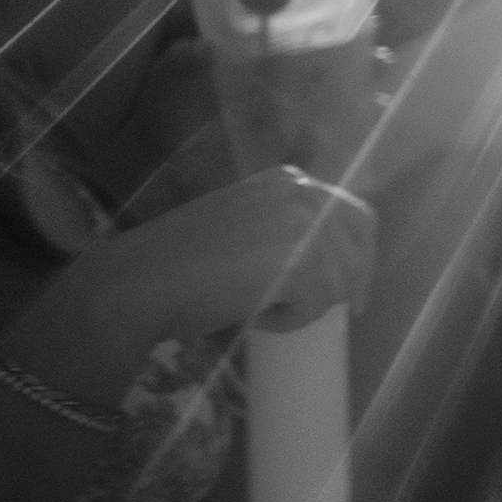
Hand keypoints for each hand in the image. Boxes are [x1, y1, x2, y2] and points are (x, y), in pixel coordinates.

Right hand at [31, 168, 377, 385]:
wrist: (139, 279)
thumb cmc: (180, 262)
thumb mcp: (246, 225)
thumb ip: (287, 228)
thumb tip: (333, 259)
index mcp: (289, 180)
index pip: (355, 215)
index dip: (362, 254)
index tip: (355, 288)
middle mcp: (302, 192)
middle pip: (359, 247)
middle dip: (349, 284)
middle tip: (329, 312)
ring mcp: (304, 223)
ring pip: (340, 281)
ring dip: (305, 305)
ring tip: (256, 306)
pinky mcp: (302, 260)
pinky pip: (318, 306)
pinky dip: (288, 321)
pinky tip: (251, 314)